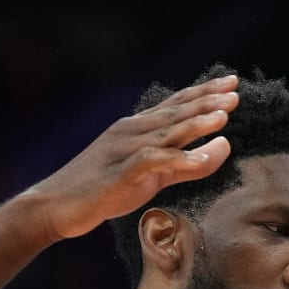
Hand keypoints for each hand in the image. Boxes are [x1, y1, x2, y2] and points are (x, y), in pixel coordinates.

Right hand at [27, 74, 238, 240]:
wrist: (54, 205)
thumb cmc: (104, 190)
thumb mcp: (153, 177)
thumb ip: (187, 164)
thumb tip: (224, 146)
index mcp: (137, 128)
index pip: (176, 105)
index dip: (204, 93)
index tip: (231, 83)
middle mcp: (130, 132)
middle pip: (174, 112)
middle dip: (206, 101)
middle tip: (234, 91)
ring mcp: (123, 150)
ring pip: (165, 133)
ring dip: (195, 123)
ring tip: (223, 116)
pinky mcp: (118, 174)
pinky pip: (152, 162)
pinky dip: (177, 159)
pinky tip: (200, 158)